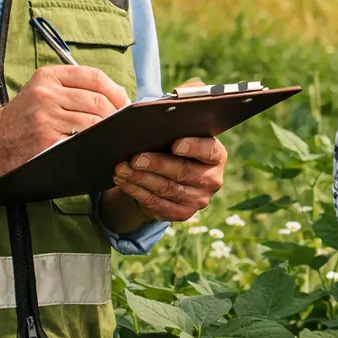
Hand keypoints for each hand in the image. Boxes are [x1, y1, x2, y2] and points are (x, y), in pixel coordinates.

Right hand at [0, 65, 129, 173]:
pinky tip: (96, 144)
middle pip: (97, 100)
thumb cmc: (22, 119)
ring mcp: (45, 114)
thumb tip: (116, 96)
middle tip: (122, 123)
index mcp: (49, 76)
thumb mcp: (41, 92)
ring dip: (106, 130)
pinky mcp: (46, 136)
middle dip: (116, 113)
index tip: (125, 102)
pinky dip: (93, 142)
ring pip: (93, 120)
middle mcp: (46, 91)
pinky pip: (81, 138)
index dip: (115, 90)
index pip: (94, 77)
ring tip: (111, 134)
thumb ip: (72, 89)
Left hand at [109, 137, 227, 222]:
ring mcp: (199, 199)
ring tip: (121, 169)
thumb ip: (173, 131)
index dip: (193, 147)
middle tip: (135, 158)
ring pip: (167, 188)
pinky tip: (123, 182)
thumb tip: (150, 124)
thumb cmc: (173, 150)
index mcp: (216, 156)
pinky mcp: (183, 213)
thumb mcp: (179, 138)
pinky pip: (157, 203)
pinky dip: (137, 192)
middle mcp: (212, 179)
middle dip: (156, 164)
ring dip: (140, 178)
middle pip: (184, 171)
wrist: (171, 179)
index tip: (175, 144)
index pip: (210, 150)